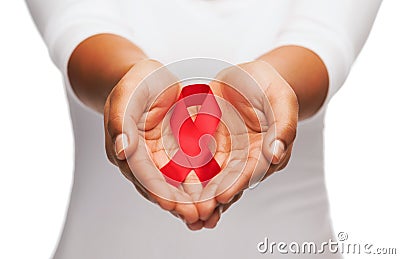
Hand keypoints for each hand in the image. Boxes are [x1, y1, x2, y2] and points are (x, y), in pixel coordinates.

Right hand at [103, 59, 199, 223]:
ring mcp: (161, 156)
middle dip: (178, 203)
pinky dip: (200, 184)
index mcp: (127, 148)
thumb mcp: (127, 95)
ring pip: (176, 183)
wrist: (152, 78)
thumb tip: (121, 150)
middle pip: (160, 185)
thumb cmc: (137, 83)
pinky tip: (214, 195)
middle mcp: (144, 158)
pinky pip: (190, 170)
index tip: (172, 206)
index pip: (141, 174)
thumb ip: (121, 121)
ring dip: (191, 200)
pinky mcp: (178, 151)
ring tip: (208, 213)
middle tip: (196, 216)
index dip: (157, 190)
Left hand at [194, 60, 298, 227]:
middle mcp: (244, 155)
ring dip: (197, 192)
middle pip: (228, 180)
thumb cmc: (270, 85)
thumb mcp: (282, 101)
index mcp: (265, 150)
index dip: (238, 184)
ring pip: (209, 175)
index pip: (252, 171)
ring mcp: (224, 148)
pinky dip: (183, 170)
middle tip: (199, 213)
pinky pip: (193, 155)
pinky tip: (170, 182)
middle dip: (213, 197)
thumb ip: (284, 127)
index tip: (223, 196)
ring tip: (182, 208)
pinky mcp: (206, 138)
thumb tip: (276, 155)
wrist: (249, 74)